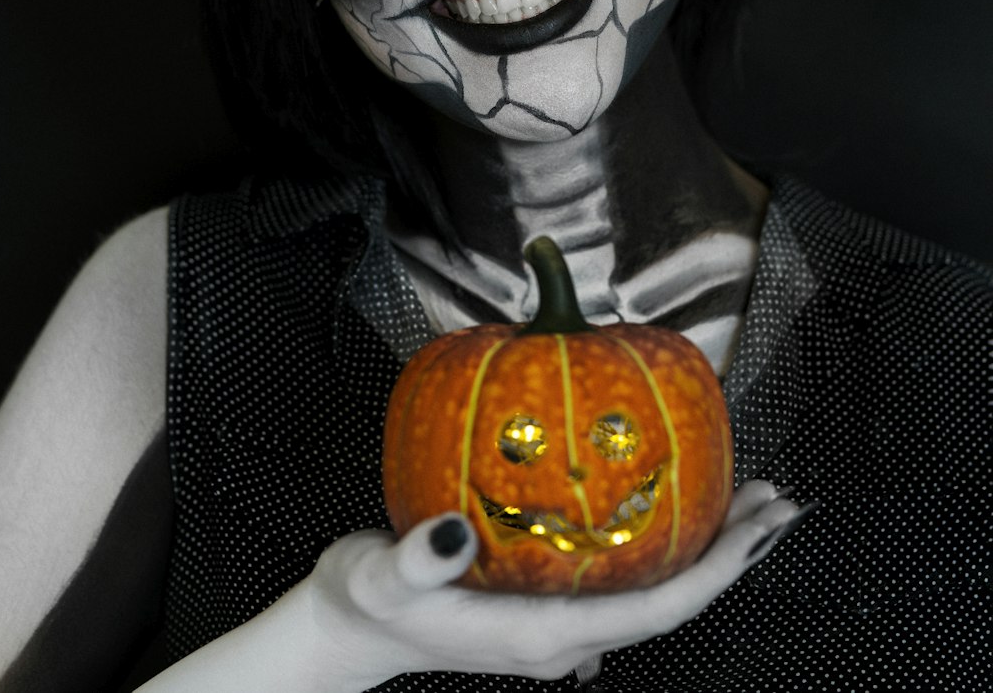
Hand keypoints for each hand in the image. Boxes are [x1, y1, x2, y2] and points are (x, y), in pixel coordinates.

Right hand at [310, 480, 799, 688]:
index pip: (654, 612)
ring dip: (710, 546)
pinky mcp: (552, 602)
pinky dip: (668, 541)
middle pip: (673, 601)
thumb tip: (453, 532)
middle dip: (733, 556)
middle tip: (779, 500)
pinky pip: (629, 575)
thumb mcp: (378, 576)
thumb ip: (415, 560)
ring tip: (748, 495)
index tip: (757, 529)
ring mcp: (563, 622)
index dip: (714, 574)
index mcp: (545, 635)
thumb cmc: (365, 598)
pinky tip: (675, 502)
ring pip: (657, 589)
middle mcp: (567, 635)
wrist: (351, 628)